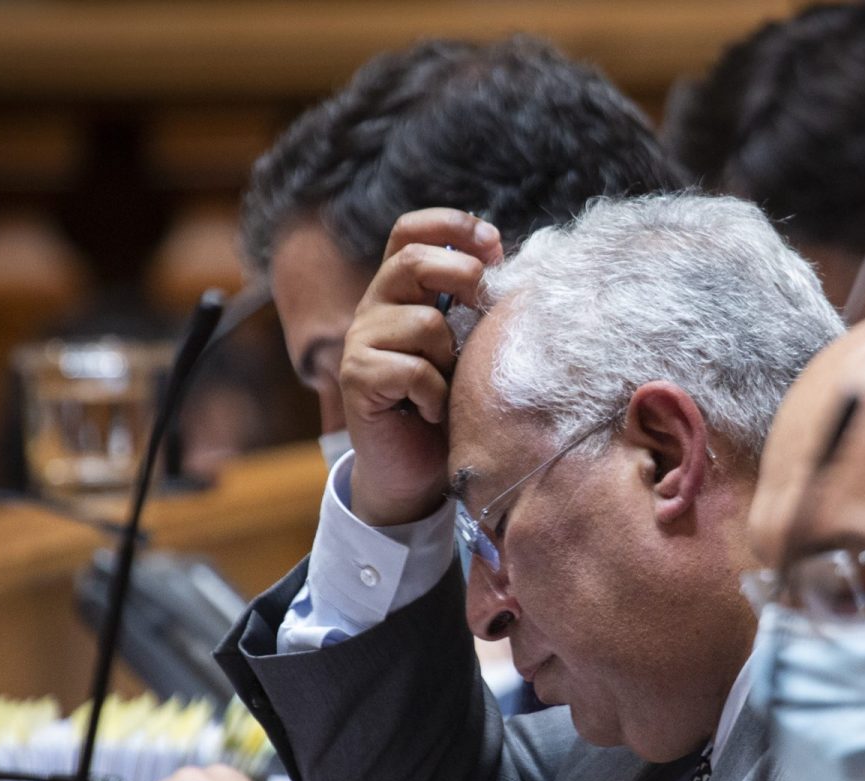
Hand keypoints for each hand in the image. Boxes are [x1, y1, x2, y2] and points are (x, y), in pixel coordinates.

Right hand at [339, 208, 502, 526]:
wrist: (415, 471)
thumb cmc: (449, 405)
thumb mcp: (466, 346)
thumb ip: (473, 306)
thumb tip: (507, 266)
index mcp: (400, 290)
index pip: (409, 231)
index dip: (450, 225)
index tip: (493, 243)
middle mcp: (374, 307)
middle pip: (412, 261)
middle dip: (462, 274)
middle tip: (485, 304)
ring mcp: (361, 341)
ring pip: (424, 322)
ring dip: (452, 356)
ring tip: (449, 384)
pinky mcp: (357, 378)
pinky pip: (413, 370)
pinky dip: (435, 394)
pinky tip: (433, 411)